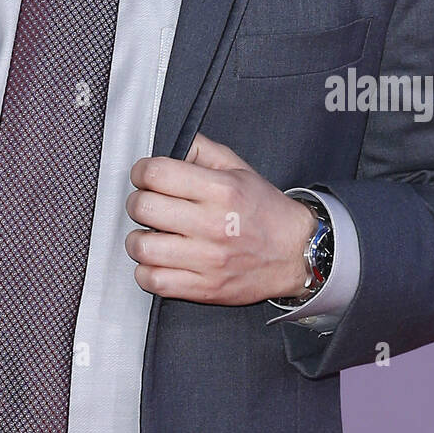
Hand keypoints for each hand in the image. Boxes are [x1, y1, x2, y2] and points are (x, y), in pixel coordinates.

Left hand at [125, 132, 316, 304]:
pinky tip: (158, 260)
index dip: (141, 171)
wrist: (296, 253)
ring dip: (138, 238)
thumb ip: (201, 149)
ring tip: (150, 234)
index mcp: (220, 189)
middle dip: (137, 202)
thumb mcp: (238, 168)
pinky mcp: (204, 288)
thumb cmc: (264, 209)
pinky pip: (154, 281)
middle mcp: (212, 224)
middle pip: (143, 207)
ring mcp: (207, 260)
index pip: (156, 173)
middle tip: (146, 203)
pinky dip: (146, 271)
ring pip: (142, 247)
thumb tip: (168, 143)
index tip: (144, 176)